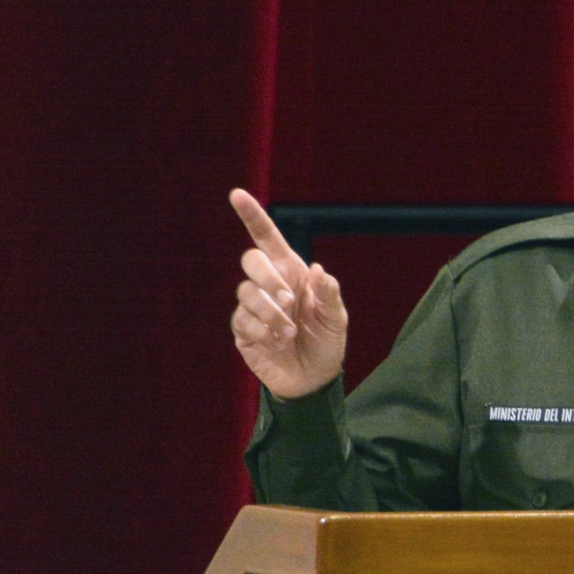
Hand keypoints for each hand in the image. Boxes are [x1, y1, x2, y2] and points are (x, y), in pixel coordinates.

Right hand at [228, 188, 347, 398]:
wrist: (314, 379)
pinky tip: (277, 342)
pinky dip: (262, 331)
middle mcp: (269, 285)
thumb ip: (328, 293)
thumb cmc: (326, 343)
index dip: (252, 216)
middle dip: (268, 278)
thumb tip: (317, 269)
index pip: (266, 238)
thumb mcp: (336, 318)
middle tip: (289, 300)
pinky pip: (242, 320)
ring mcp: (253, 308)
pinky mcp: (243, 331)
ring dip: (270, 313)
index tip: (237, 194)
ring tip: (290, 332)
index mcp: (291, 273)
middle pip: (250, 261)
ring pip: (246, 293)